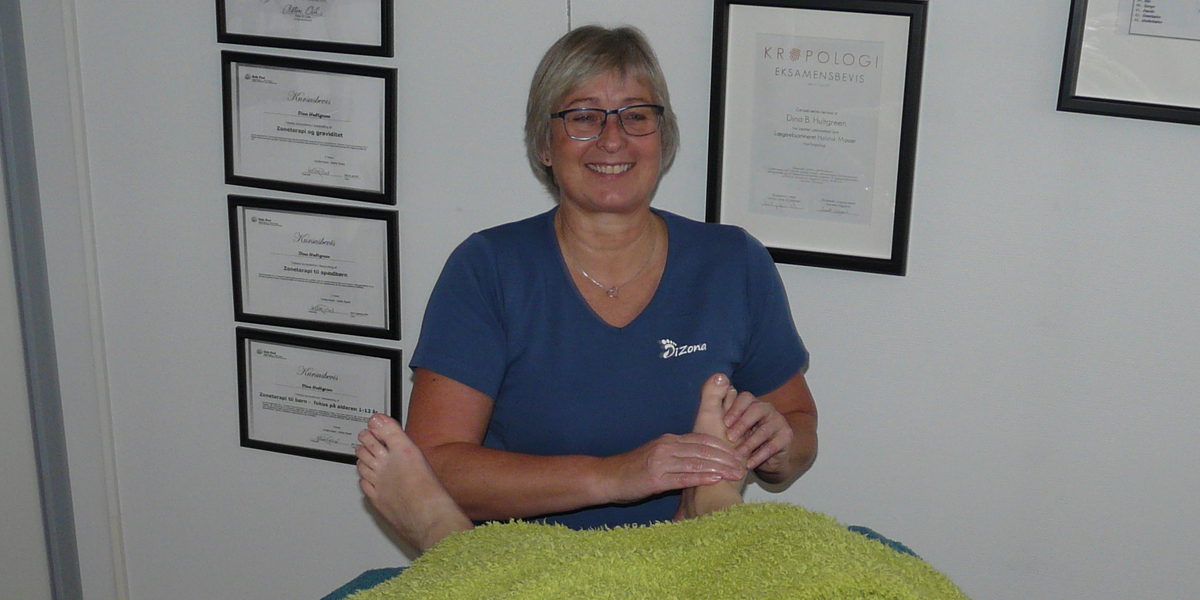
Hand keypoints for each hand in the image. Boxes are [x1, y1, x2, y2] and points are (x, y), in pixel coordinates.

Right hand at [601, 433, 746, 504]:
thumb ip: (675, 454)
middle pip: (704, 450)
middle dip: (727, 457)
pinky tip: (716, 480)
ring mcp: (662, 462)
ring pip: (698, 462)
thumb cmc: (632, 469)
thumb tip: (697, 458)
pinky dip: (702, 478)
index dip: (723, 446)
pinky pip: (684, 478)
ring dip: (720, 468)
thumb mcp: (656, 454)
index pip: (702, 439)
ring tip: (737, 474)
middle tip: (744, 464)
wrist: (607, 477)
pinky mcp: (656, 479)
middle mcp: (667, 447)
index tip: (738, 452)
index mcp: (669, 440)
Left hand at [723, 390, 794, 473]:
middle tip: (730, 437)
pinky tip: (748, 464)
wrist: (763, 459)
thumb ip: (719, 406)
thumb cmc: (740, 440)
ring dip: (750, 443)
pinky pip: (773, 446)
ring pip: (765, 429)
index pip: (745, 398)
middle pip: (757, 409)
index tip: (724, 423)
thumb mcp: (729, 425)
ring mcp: (778, 421)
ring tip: (738, 454)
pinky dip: (759, 456)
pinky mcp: (786, 436)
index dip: (735, 408)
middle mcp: (766, 409)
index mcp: (751, 403)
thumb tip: (716, 381)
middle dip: (742, 423)